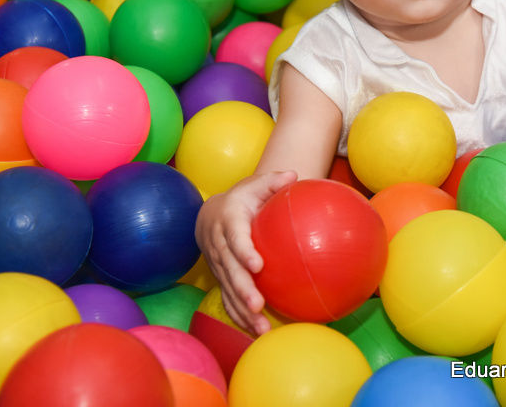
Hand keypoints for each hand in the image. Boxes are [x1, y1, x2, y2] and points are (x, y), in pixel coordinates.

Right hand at [194, 169, 297, 334]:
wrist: (210, 214)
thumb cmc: (242, 199)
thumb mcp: (255, 185)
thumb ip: (273, 181)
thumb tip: (294, 175)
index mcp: (228, 221)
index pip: (235, 237)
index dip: (244, 251)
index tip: (257, 265)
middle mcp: (219, 245)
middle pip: (230, 270)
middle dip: (242, 289)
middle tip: (257, 305)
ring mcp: (219, 265)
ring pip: (228, 289)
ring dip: (242, 310)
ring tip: (260, 328)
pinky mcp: (221, 278)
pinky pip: (228, 299)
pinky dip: (239, 316)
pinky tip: (256, 331)